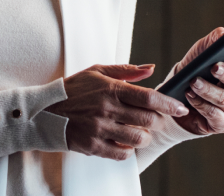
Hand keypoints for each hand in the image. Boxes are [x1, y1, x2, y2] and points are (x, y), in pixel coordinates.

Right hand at [45, 64, 190, 160]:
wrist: (43, 111)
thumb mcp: (96, 72)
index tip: (180, 108)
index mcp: (110, 89)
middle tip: (153, 120)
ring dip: (143, 137)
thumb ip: (126, 70)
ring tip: (137, 132)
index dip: (168, 104)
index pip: (148, 97)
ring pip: (137, 139)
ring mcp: (99, 129)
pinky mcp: (92, 145)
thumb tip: (150, 68)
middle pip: (147, 120)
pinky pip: (121, 154)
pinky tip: (123, 142)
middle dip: (157, 121)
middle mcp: (106, 109)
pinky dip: (127, 150)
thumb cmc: (72, 90)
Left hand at [164, 28, 223, 134]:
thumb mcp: (200, 52)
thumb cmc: (194, 70)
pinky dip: (201, 105)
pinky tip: (190, 96)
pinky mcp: (223, 124)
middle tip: (214, 67)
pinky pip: (215, 116)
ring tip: (193, 82)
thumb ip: (213, 41)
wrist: (176, 96)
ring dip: (208, 90)